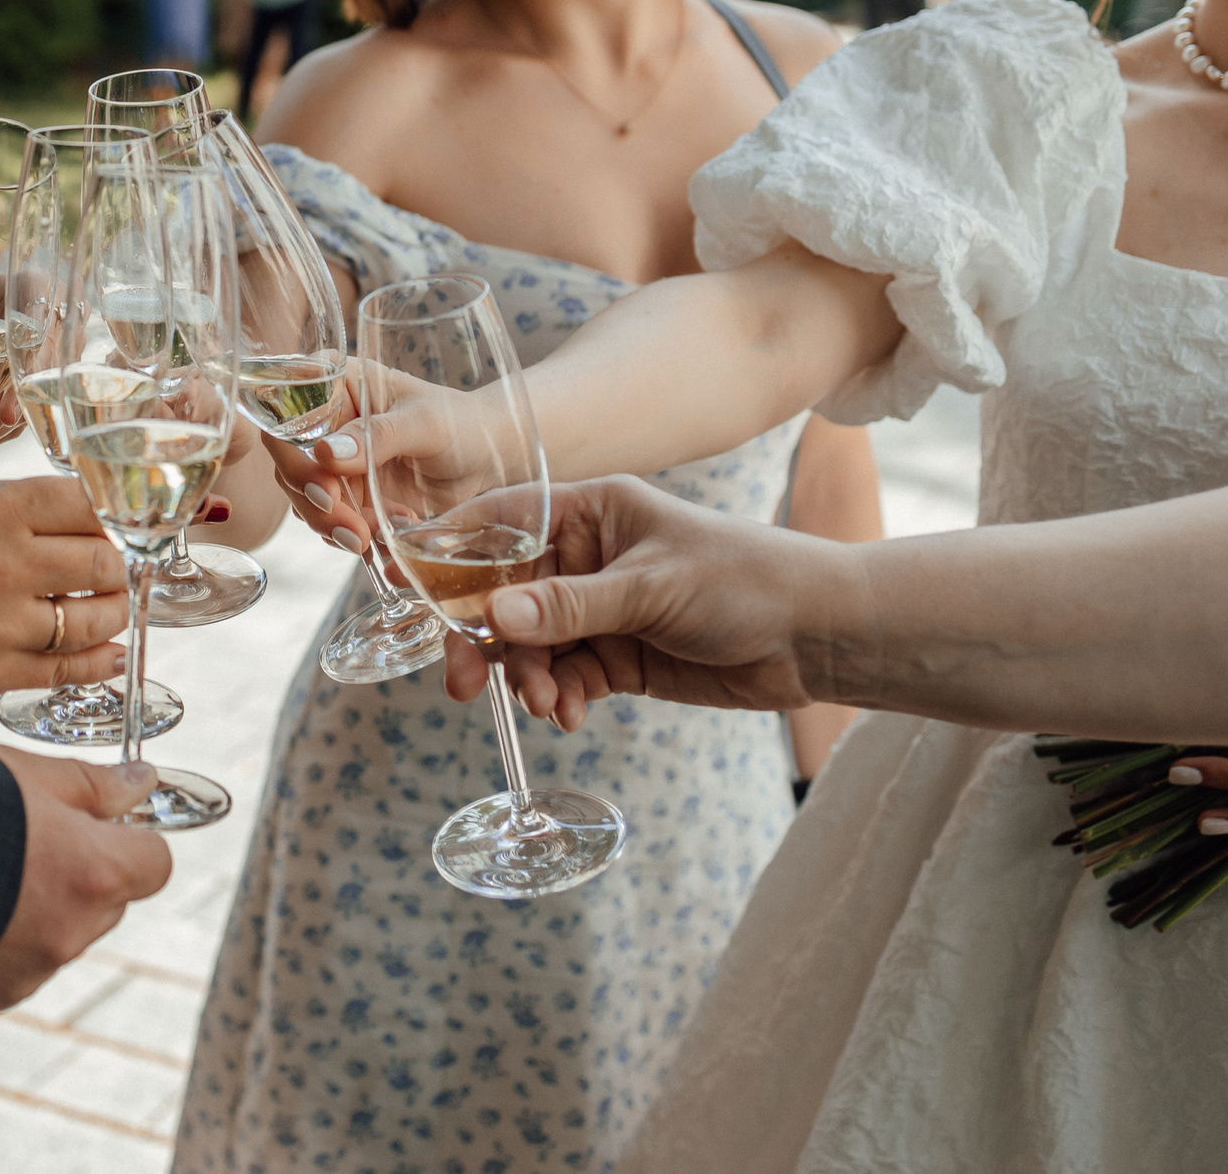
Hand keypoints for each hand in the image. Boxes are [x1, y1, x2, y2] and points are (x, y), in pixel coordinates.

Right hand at [0, 477, 129, 701]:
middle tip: (115, 567)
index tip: (116, 523)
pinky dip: (100, 660)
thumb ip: (19, 507)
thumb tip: (96, 518)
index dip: (111, 514)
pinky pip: (70, 671)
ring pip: (96, 620)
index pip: (89, 505)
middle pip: (104, 563)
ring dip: (111, 611)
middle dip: (117, 564)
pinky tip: (109, 650)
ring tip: (106, 606)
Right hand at [0, 749, 172, 1015]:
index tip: (97, 822)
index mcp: (93, 873)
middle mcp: (70, 933)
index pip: (154, 863)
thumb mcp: (21, 772)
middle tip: (20, 838)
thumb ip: (88, 784)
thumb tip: (141, 782)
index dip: (129, 840)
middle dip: (79, 874)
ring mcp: (27, 974)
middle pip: (105, 903)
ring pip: (56, 937)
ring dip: (33, 910)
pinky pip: (8, 968)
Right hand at [264, 367, 487, 551]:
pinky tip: (387, 534)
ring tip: (378, 535)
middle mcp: (323, 421)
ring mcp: (331, 461)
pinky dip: (352, 534)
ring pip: (304, 500)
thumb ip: (378, 435)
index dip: (293, 458)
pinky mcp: (346, 493)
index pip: (287, 416)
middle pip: (289, 466)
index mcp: (334, 383)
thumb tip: (325, 453)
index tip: (326, 493)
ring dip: (334, 527)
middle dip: (317, 506)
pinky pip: (329, 520)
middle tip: (356, 532)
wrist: (487, 457)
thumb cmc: (460, 421)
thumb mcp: (425, 423)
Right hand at [466, 475, 850, 728]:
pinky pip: (561, 676)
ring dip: (525, 677)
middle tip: (462, 683)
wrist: (818, 636)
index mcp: (589, 511)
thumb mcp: (651, 588)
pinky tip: (568, 714)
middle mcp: (583, 556)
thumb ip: (569, 606)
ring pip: (528, 644)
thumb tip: (494, 616)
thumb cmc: (744, 580)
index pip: (497, 524)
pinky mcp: (616, 656)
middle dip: (481, 639)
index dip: (448, 555)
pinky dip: (556, 697)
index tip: (409, 592)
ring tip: (548, 705)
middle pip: (501, 594)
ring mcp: (597, 608)